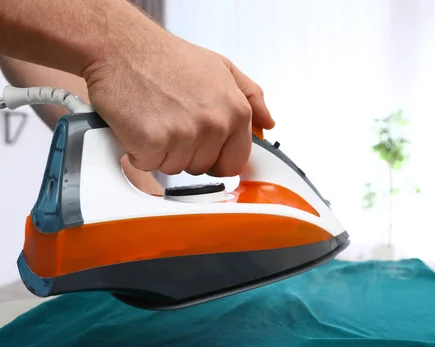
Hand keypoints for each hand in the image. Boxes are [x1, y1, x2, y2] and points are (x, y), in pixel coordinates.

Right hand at [82, 31, 274, 176]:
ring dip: (162, 151)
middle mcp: (215, 124)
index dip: (215, 157)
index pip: (235, 162)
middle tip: (172, 121)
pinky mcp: (154, 143)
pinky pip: (149, 165)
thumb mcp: (221, 68)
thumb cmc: (167, 58)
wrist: (124, 48)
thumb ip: (251, 97)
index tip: (201, 146)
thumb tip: (268, 123)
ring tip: (156, 118)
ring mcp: (185, 135)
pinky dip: (139, 151)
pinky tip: (140, 125)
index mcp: (236, 111)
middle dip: (186, 152)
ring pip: (176, 168)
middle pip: (203, 167)